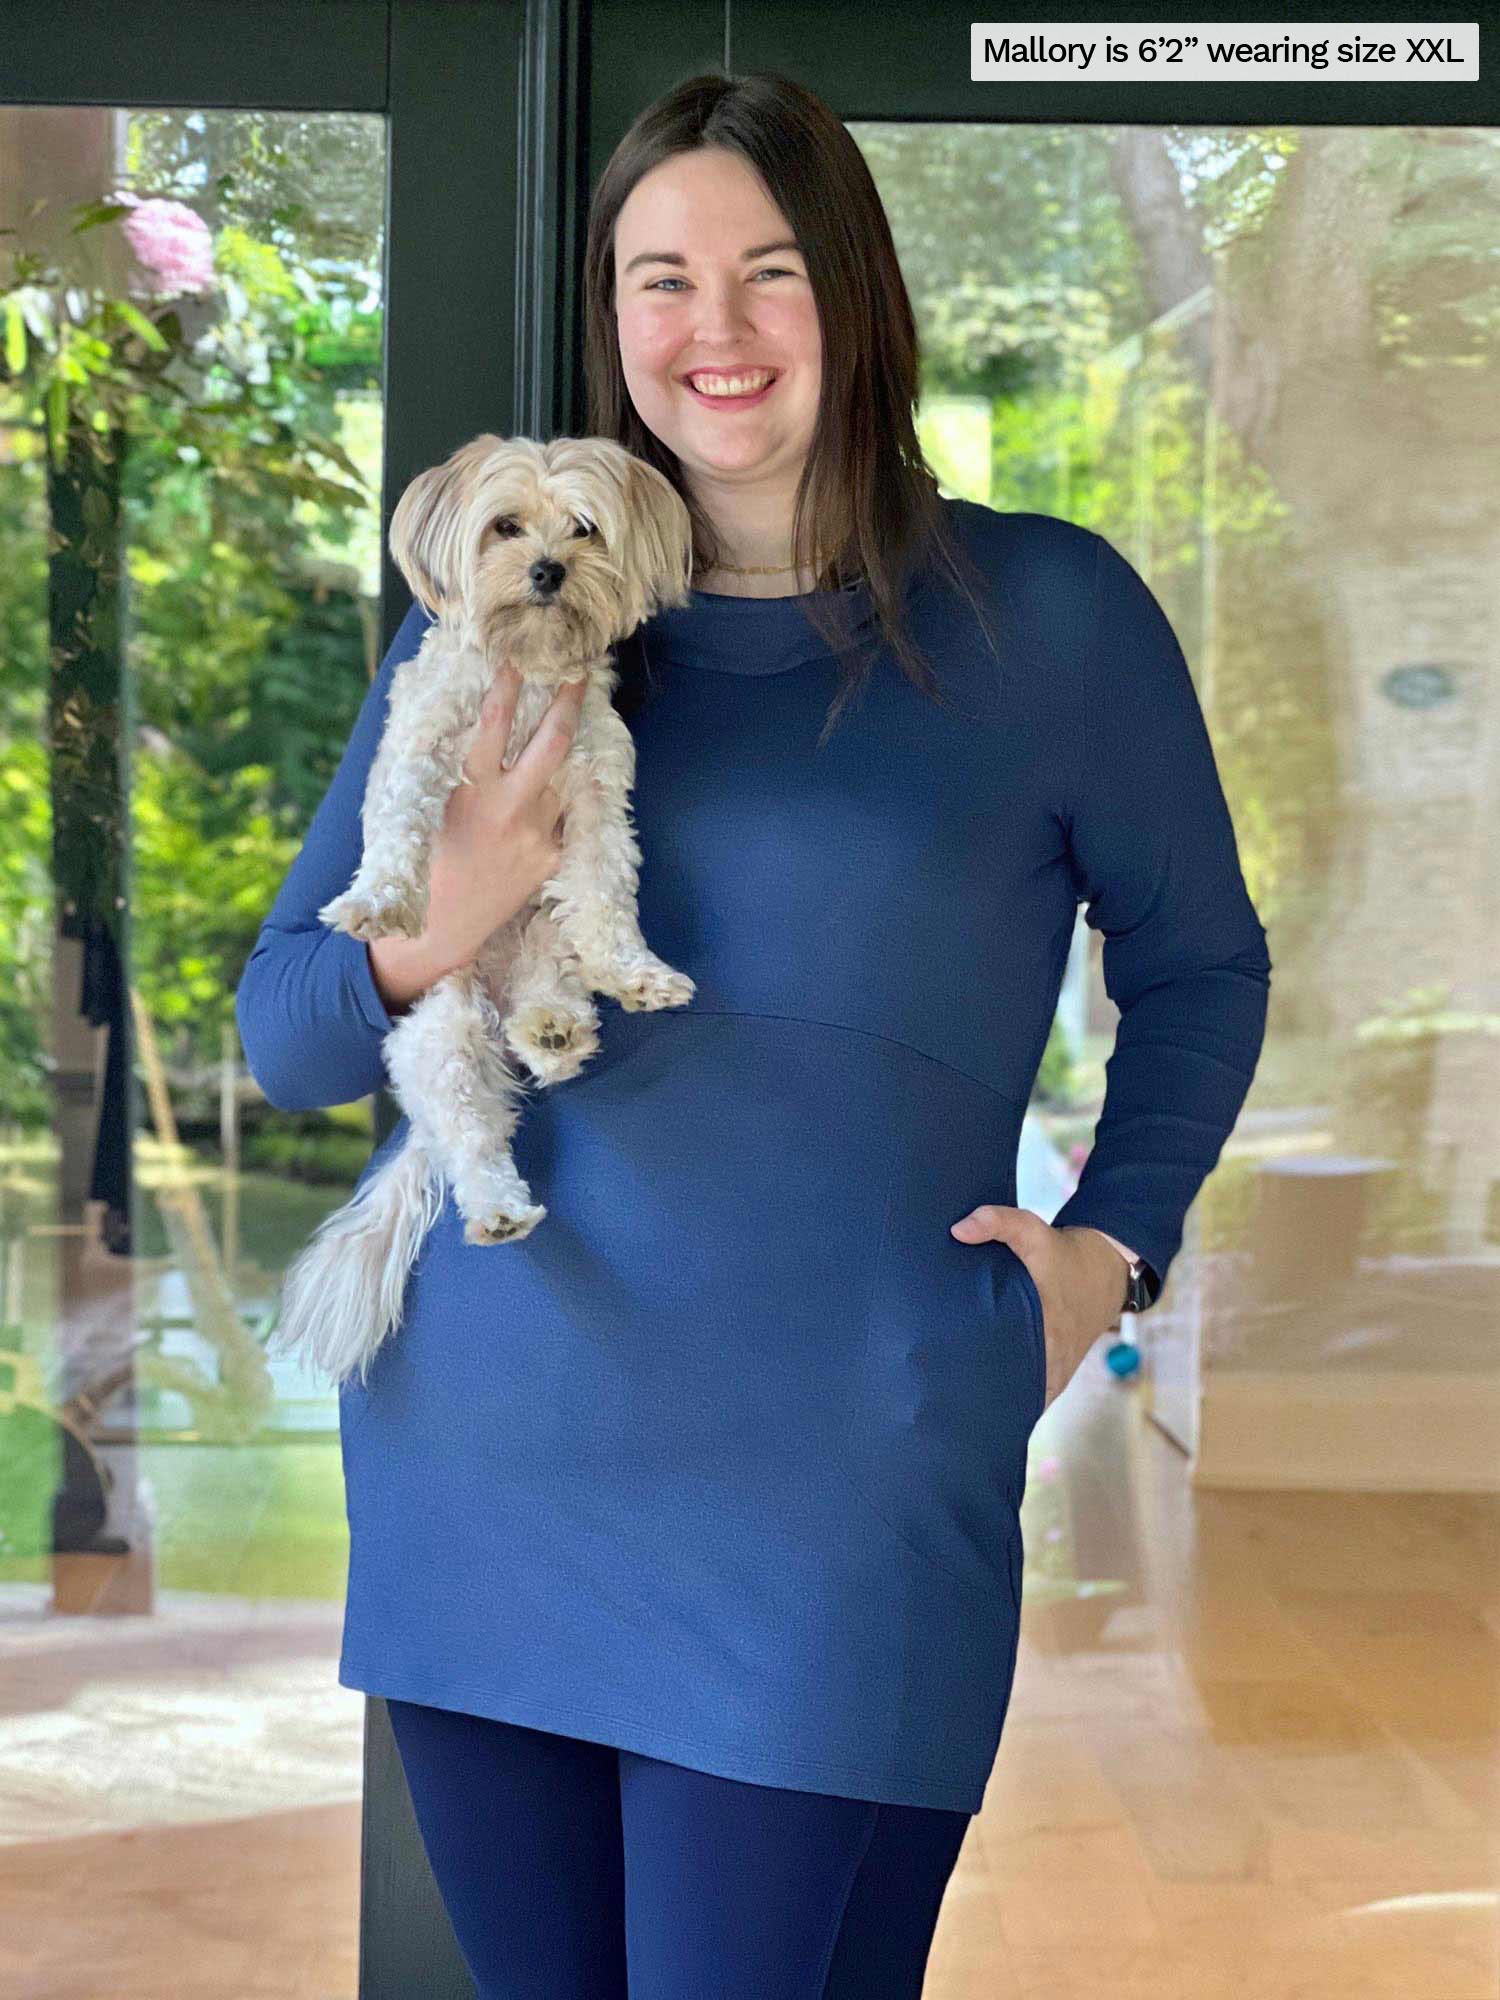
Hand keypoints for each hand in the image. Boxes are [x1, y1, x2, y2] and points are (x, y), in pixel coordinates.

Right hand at [368, 667, 587, 1014]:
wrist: (442, 927)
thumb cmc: (425, 860)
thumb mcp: (425, 806)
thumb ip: (450, 767)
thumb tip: (460, 719)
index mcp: (471, 791)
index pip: (494, 724)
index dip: (508, 685)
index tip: (518, 656)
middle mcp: (511, 809)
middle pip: (553, 743)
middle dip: (569, 701)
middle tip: (580, 671)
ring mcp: (538, 834)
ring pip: (563, 778)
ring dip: (566, 752)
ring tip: (571, 722)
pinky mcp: (553, 856)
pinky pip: (562, 816)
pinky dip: (555, 801)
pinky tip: (549, 793)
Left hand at [949, 1205, 1125, 1411]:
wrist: (1104, 1270)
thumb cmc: (1063, 1254)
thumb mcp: (1033, 1230)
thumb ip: (998, 1222)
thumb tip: (958, 1230)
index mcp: (1048, 1327)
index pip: (1009, 1367)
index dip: (980, 1380)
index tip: (946, 1383)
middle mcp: (1055, 1357)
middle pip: (1012, 1391)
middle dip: (979, 1397)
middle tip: (939, 1401)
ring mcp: (1058, 1370)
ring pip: (1024, 1401)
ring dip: (997, 1404)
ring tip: (955, 1410)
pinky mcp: (1059, 1374)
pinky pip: (1035, 1398)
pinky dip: (1015, 1405)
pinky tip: (986, 1412)